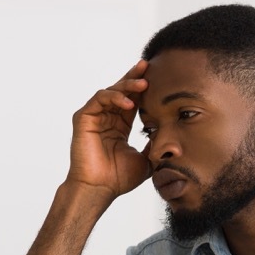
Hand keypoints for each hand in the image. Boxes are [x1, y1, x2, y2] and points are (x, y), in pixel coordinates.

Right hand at [66, 60, 151, 200]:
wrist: (101, 189)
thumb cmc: (119, 178)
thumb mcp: (146, 159)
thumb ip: (154, 145)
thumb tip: (171, 135)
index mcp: (120, 125)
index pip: (133, 101)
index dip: (143, 88)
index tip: (158, 77)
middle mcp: (107, 118)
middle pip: (121, 91)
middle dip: (135, 77)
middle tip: (148, 66)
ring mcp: (94, 117)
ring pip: (111, 91)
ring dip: (127, 86)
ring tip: (143, 84)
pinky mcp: (83, 118)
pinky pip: (99, 99)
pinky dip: (113, 97)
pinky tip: (128, 103)